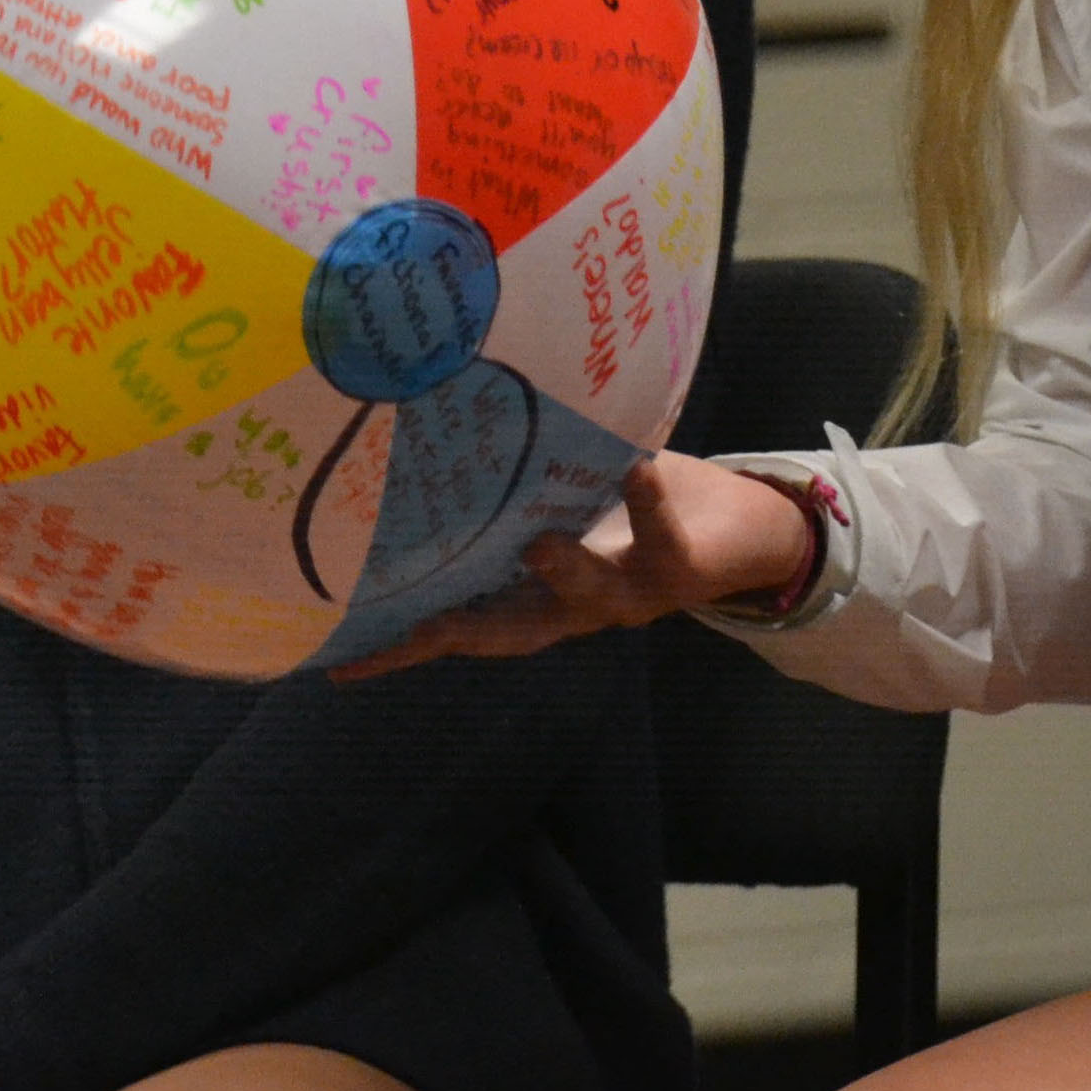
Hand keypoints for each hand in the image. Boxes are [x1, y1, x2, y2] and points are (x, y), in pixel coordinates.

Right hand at [333, 453, 815, 677]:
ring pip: (587, 595)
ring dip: (561, 569)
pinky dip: (646, 503)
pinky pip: (661, 535)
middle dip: (457, 632)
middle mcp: (577, 608)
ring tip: (538, 540)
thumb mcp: (575, 497)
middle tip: (410, 625)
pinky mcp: (682, 570)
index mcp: (540, 596)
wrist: (751, 532)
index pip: (460, 626)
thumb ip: (526, 486)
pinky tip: (635, 469)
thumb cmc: (649, 510)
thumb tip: (445, 429)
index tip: (340, 660)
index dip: (402, 645)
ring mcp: (630, 595)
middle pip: (509, 631)